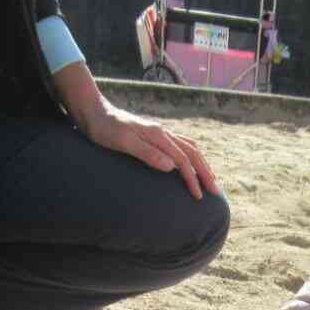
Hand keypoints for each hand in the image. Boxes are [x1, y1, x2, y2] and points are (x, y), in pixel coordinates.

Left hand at [50, 62, 218, 199]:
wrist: (93, 112)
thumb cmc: (105, 129)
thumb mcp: (123, 142)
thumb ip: (147, 153)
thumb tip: (172, 166)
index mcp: (158, 136)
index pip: (183, 160)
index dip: (193, 179)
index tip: (198, 197)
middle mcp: (163, 133)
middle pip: (192, 153)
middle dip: (205, 173)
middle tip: (215, 192)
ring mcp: (159, 133)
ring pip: (189, 148)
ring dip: (202, 164)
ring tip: (210, 178)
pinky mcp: (154, 136)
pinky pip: (181, 145)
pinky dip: (191, 156)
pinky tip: (190, 163)